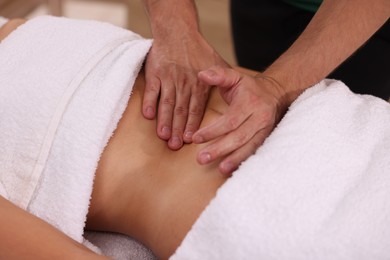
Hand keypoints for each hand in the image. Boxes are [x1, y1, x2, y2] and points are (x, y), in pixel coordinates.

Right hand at [143, 35, 227, 149]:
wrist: (178, 31)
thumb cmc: (198, 49)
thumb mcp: (216, 63)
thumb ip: (223, 80)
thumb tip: (236, 94)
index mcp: (199, 84)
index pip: (195, 108)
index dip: (191, 124)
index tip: (189, 139)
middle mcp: (184, 83)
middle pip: (180, 110)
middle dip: (177, 129)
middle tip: (174, 145)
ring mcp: (168, 78)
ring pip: (166, 103)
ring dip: (164, 120)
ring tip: (163, 136)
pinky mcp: (155, 73)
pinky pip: (151, 90)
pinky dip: (149, 102)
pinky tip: (148, 115)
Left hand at [192, 66, 288, 174]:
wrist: (274, 94)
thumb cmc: (248, 88)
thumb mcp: (234, 77)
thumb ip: (218, 75)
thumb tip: (202, 74)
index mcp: (250, 103)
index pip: (230, 120)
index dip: (213, 131)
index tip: (196, 138)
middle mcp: (260, 118)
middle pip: (239, 137)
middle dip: (220, 148)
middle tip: (201, 158)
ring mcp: (265, 130)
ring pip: (249, 147)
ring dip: (234, 159)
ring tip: (220, 168)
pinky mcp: (266, 138)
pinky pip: (255, 152)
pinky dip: (243, 161)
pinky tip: (231, 169)